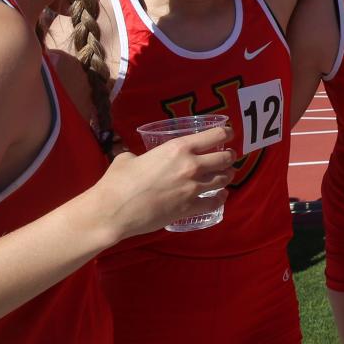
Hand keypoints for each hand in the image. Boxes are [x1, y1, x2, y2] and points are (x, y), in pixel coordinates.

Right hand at [93, 126, 235, 239]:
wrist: (114, 210)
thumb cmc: (118, 180)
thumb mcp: (129, 157)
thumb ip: (141, 155)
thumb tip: (137, 159)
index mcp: (178, 147)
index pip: (215, 136)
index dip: (226, 133)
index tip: (229, 134)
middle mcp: (191, 165)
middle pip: (225, 158)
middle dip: (229, 157)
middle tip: (227, 157)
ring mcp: (193, 188)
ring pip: (224, 179)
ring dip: (227, 176)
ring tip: (225, 175)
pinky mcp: (190, 209)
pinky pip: (215, 203)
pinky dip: (220, 198)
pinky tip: (220, 196)